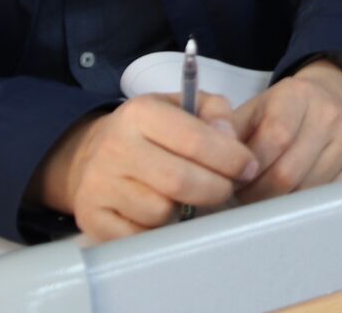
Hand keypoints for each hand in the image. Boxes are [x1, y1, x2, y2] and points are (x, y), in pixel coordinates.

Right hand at [31, 93, 254, 241]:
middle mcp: (114, 147)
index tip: (248, 168)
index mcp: (140, 113)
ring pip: (160, 212)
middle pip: (179, 182)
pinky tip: (161, 213)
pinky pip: (139, 235)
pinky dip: (158, 229)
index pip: (195, 140)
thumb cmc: (150, 131)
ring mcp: (99, 185)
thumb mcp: (182, 105)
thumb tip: (231, 139)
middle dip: (216, 188)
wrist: (93, 153)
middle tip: (227, 188)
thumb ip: (215, 112)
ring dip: (183, 210)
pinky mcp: (92, 218)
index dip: (231, 158)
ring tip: (185, 197)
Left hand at [228, 60, 341, 203]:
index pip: (274, 138)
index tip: (233, 182)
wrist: (333, 98)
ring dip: (279, 204)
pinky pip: (328, 196)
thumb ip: (229, 132)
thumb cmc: (282, 112)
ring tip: (265, 199)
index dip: (250, 170)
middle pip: (288, 172)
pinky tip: (291, 197)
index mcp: (296, 95)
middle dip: (259, 195)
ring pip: (307, 190)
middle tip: (244, 200)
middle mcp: (329, 112)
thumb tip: (210, 161)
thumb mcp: (254, 111)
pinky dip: (304, 204)